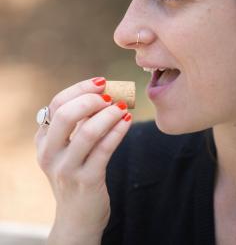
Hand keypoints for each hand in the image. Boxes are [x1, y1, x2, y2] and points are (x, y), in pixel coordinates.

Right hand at [35, 77, 131, 240]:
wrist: (77, 217)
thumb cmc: (77, 174)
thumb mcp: (68, 148)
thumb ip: (79, 123)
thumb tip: (104, 94)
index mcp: (43, 140)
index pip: (57, 103)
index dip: (80, 89)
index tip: (102, 82)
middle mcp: (49, 153)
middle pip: (66, 115)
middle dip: (92, 100)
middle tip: (111, 96)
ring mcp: (66, 169)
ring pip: (88, 132)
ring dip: (109, 115)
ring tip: (123, 107)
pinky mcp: (86, 181)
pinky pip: (105, 149)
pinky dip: (118, 130)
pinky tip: (128, 120)